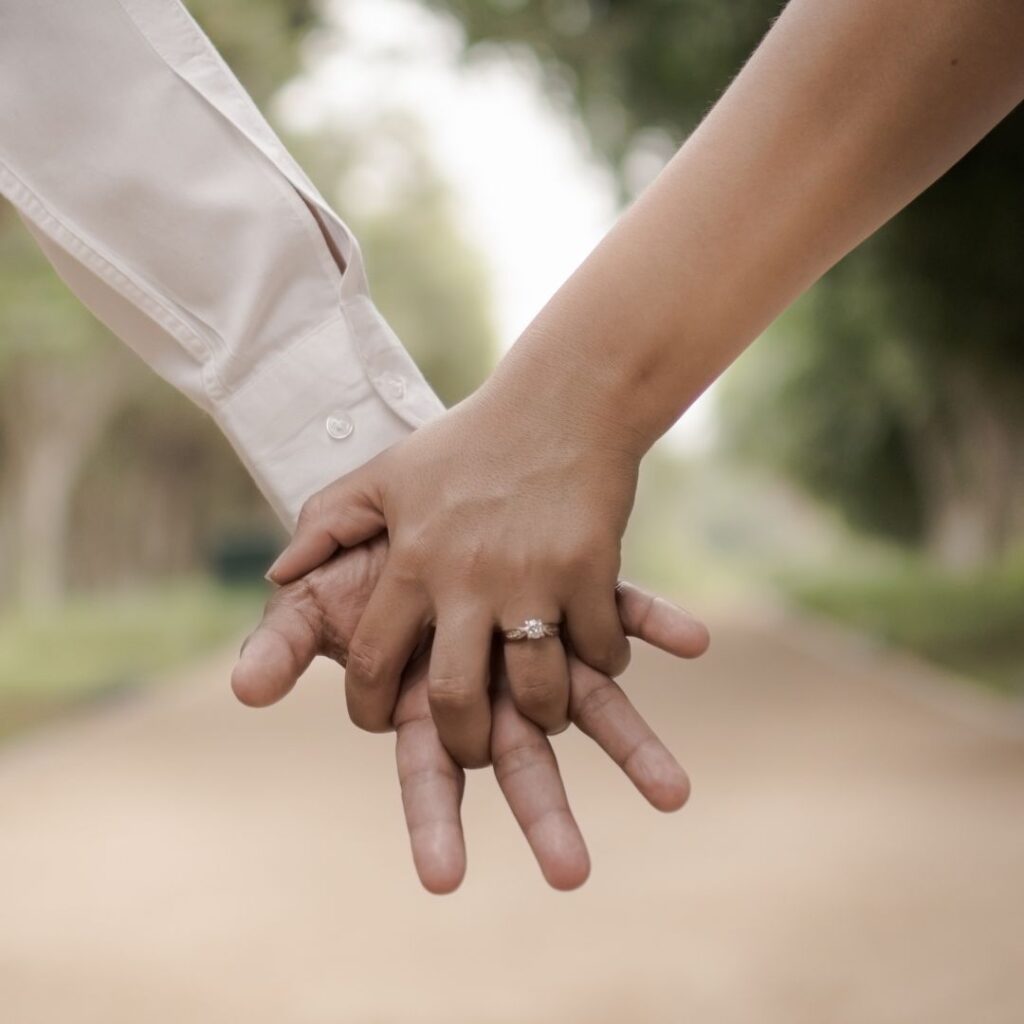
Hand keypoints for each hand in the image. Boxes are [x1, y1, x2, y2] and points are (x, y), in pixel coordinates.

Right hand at [234, 541, 708, 890]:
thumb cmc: (369, 557)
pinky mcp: (577, 591)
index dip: (432, 820)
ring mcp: (541, 640)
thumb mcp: (320, 596)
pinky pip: (622, 610)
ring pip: (589, 703)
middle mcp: (495, 678)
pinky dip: (657, 624)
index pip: (428, 767)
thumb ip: (285, 641)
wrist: (426, 491)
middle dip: (542, 812)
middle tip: (570, 871)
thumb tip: (243, 688)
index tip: (442, 878)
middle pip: (519, 757)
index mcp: (430, 691)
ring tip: (674, 793)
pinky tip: (696, 640)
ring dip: (631, 746)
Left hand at [266, 384, 643, 766]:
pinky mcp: (591, 568)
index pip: (372, 660)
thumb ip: (326, 522)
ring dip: (541, 714)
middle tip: (475, 746)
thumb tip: (277, 575)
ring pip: (536, 689)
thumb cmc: (469, 442)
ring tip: (542, 709)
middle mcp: (467, 577)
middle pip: (456, 699)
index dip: (371, 706)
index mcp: (412, 560)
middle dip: (464, 743)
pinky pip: (598, 649)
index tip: (384, 720)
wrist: (560, 400)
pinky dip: (602, 663)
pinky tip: (595, 654)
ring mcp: (533, 576)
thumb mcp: (387, 473)